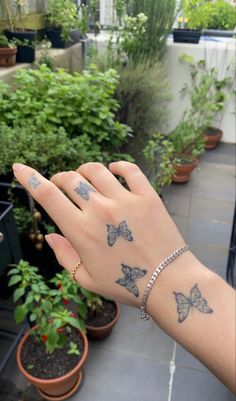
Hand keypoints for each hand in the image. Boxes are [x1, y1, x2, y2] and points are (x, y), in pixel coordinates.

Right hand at [13, 161, 184, 306]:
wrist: (168, 282)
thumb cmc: (125, 285)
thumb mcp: (86, 279)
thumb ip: (63, 254)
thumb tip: (49, 233)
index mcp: (81, 231)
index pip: (47, 196)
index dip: (29, 178)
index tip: (19, 167)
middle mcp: (100, 210)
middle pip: (70, 179)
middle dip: (60, 178)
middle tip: (62, 185)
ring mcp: (125, 200)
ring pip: (96, 169)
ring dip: (84, 170)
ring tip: (85, 177)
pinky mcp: (147, 196)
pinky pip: (129, 169)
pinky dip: (118, 165)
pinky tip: (113, 170)